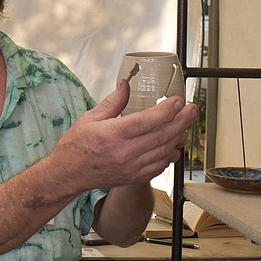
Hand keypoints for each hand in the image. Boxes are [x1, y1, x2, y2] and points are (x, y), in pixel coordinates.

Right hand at [55, 78, 196, 189]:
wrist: (69, 174)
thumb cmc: (76, 145)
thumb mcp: (90, 118)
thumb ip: (113, 102)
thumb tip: (126, 84)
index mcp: (113, 134)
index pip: (147, 121)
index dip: (167, 110)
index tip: (178, 100)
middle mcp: (124, 152)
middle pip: (162, 135)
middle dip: (182, 120)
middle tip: (192, 109)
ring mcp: (131, 167)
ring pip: (165, 150)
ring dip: (179, 136)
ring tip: (185, 123)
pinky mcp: (134, 177)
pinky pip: (160, 165)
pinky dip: (170, 153)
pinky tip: (173, 143)